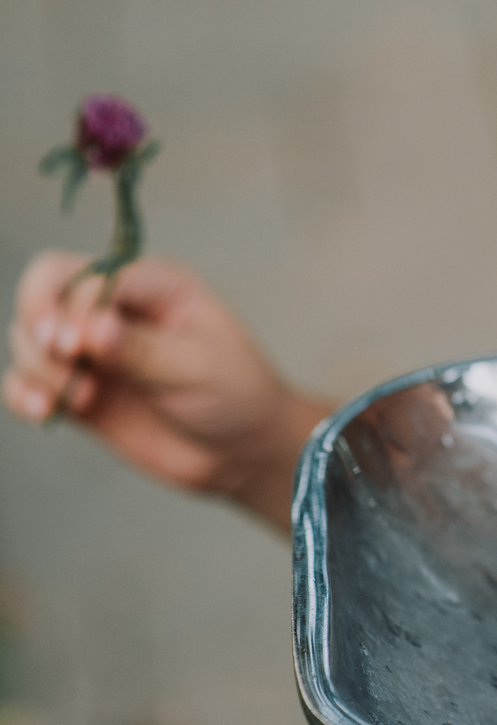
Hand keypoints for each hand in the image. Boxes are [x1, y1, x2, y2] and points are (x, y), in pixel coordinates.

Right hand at [3, 252, 331, 531]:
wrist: (243, 451)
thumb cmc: (237, 395)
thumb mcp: (198, 367)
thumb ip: (141, 349)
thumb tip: (91, 328)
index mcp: (154, 285)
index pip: (85, 273)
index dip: (72, 306)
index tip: (80, 346)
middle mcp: (116, 309)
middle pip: (44, 289)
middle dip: (38, 323)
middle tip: (64, 359)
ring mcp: (94, 350)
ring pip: (28, 336)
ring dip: (38, 366)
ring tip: (78, 399)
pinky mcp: (79, 390)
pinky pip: (26, 381)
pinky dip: (24, 394)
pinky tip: (43, 411)